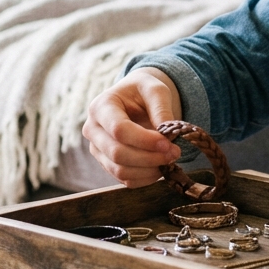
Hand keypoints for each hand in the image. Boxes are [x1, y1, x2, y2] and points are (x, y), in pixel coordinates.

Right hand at [82, 67, 182, 186]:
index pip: (118, 129)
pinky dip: (146, 178)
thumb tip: (167, 135)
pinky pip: (125, 180)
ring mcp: (98, 149)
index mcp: (101, 106)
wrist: (135, 100)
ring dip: (149, 169)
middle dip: (149, 157)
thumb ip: (161, 109)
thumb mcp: (155, 89)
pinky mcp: (107, 164)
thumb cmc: (143, 91)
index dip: (144, 140)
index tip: (168, 143)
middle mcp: (93, 130)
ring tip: (171, 159)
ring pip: (120, 170)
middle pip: (117, 153)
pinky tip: (161, 167)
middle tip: (175, 152)